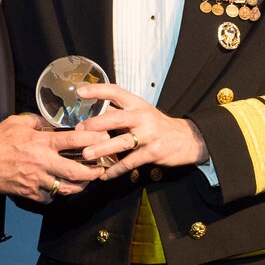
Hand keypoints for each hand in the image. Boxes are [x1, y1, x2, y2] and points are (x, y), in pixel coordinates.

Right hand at [0, 114, 107, 202]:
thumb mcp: (17, 123)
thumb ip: (37, 122)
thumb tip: (49, 123)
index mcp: (41, 142)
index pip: (74, 140)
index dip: (93, 139)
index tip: (104, 138)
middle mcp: (42, 162)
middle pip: (76, 171)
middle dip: (93, 172)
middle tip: (101, 169)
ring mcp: (36, 180)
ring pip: (66, 188)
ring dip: (79, 186)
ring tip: (86, 181)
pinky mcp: (29, 193)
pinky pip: (49, 197)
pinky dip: (56, 194)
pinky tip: (58, 188)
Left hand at [74, 84, 208, 181]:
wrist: (186, 139)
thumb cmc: (158, 125)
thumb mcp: (142, 112)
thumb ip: (122, 111)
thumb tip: (94, 112)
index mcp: (137, 104)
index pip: (116, 91)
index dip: (98, 90)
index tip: (80, 92)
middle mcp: (142, 116)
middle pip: (115, 117)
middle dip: (95, 124)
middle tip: (78, 129)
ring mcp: (148, 135)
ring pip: (121, 141)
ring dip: (102, 149)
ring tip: (86, 154)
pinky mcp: (152, 152)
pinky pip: (130, 162)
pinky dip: (116, 169)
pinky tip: (104, 174)